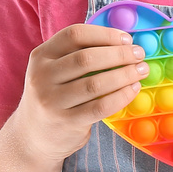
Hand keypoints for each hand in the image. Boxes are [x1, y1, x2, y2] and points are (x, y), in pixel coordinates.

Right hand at [9, 24, 148, 162]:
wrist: (32, 137)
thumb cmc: (54, 95)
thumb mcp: (54, 70)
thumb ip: (78, 54)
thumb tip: (124, 42)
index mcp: (41, 55)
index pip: (75, 35)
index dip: (105, 34)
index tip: (126, 39)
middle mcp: (41, 76)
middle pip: (87, 58)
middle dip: (119, 54)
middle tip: (139, 55)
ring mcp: (51, 101)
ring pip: (95, 83)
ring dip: (124, 75)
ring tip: (140, 71)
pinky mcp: (65, 122)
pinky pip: (100, 107)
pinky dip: (121, 96)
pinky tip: (133, 90)